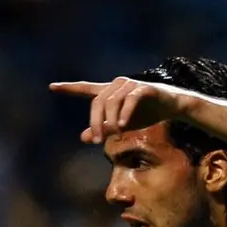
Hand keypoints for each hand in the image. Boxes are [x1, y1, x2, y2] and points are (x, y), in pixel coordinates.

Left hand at [49, 77, 184, 142]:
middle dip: (95, 122)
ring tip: (114, 134)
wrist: (173, 106)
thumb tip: (83, 138)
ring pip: (112, 101)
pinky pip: (130, 100)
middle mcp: (117, 85)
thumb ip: (104, 129)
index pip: (86, 89)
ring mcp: (130, 85)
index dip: (70, 88)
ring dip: (111, 120)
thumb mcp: (122, 124)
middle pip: (98, 102)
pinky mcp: (144, 88)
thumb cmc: (147, 113)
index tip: (52, 87)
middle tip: (97, 140)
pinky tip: (123, 126)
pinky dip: (125, 113)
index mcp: (110, 92)